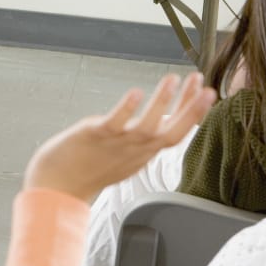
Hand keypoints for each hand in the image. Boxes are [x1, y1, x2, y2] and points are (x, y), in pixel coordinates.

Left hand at [24, 73, 216, 203]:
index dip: (194, 113)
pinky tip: (136, 92)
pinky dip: (127, 109)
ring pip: (147, 126)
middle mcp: (135, 151)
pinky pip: (115, 123)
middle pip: (171, 132)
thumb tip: (154, 129)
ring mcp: (116, 144)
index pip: (176, 133)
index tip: (208, 92)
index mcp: (143, 154)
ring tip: (173, 78)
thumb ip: (140, 143)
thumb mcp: (124, 159)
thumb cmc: (88, 169)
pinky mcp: (96, 136)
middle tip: (207, 87)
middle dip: (192, 109)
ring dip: (162, 102)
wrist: (57, 186)